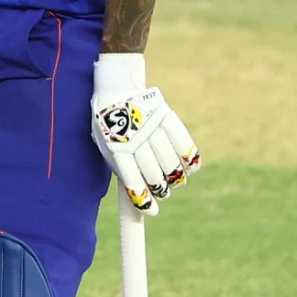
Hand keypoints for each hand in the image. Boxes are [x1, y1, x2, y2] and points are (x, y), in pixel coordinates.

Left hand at [91, 52, 199, 214]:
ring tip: (173, 183)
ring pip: (171, 163)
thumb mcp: (104, 143)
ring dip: (175, 179)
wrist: (115, 85)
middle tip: (162, 194)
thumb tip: (136, 192)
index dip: (144, 201)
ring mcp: (152, 127)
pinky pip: (185, 144)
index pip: (133, 182)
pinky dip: (192, 159)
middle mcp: (135, 139)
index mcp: (115, 148)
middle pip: (154, 175)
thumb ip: (119, 164)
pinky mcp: (167, 116)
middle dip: (160, 190)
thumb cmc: (106, 120)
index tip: (151, 212)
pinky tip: (191, 168)